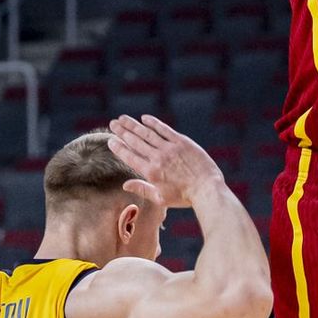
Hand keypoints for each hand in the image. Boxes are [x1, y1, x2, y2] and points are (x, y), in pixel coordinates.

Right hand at [107, 113, 222, 212]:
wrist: (207, 189)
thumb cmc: (184, 197)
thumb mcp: (161, 198)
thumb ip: (142, 189)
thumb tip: (125, 185)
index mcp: (151, 172)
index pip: (130, 156)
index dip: (119, 147)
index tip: (111, 140)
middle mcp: (157, 158)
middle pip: (135, 141)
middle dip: (122, 132)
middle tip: (113, 123)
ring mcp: (169, 148)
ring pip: (147, 133)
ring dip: (133, 125)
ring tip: (123, 118)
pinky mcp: (182, 142)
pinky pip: (164, 129)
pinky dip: (153, 123)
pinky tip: (144, 118)